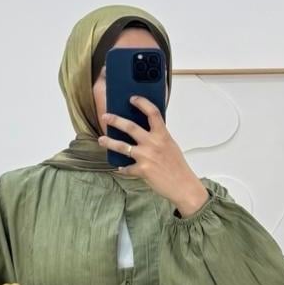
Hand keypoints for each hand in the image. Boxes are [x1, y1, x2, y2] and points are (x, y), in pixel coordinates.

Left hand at [97, 95, 209, 216]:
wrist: (183, 186)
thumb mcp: (170, 146)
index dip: (142, 103)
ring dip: (109, 142)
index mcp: (162, 135)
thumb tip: (144, 131)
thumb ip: (158, 137)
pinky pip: (127, 168)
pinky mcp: (142, 170)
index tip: (132, 98)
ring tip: (101, 139)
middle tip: (105, 116)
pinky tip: (120, 168)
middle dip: (115, 120)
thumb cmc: (178, 166)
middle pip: (130, 127)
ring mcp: (146, 157)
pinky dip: (123, 168)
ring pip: (122, 146)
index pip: (152, 113)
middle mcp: (153, 143)